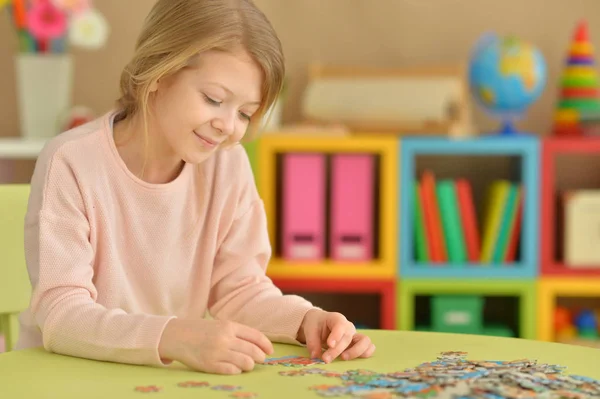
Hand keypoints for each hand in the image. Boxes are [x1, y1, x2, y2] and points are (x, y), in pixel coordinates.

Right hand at [158, 318, 273, 373]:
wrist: (176, 336)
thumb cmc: (201, 330)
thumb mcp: (220, 325)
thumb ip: (237, 332)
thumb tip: (258, 344)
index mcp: (229, 326)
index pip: (256, 336)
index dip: (266, 345)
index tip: (270, 351)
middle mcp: (225, 338)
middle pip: (253, 351)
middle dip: (260, 357)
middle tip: (260, 360)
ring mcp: (217, 352)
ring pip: (246, 363)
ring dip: (250, 365)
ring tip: (247, 365)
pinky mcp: (210, 365)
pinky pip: (232, 371)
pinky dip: (237, 371)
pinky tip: (235, 368)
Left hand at [297, 309, 375, 363]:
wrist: (320, 324)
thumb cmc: (316, 325)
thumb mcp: (310, 331)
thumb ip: (312, 343)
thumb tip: (315, 356)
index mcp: (336, 319)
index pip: (340, 325)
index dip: (336, 335)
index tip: (329, 344)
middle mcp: (348, 327)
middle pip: (348, 338)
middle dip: (337, 350)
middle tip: (325, 359)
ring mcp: (355, 335)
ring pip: (365, 341)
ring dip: (356, 352)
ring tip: (343, 358)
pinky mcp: (358, 344)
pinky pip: (369, 347)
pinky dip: (364, 354)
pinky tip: (353, 360)